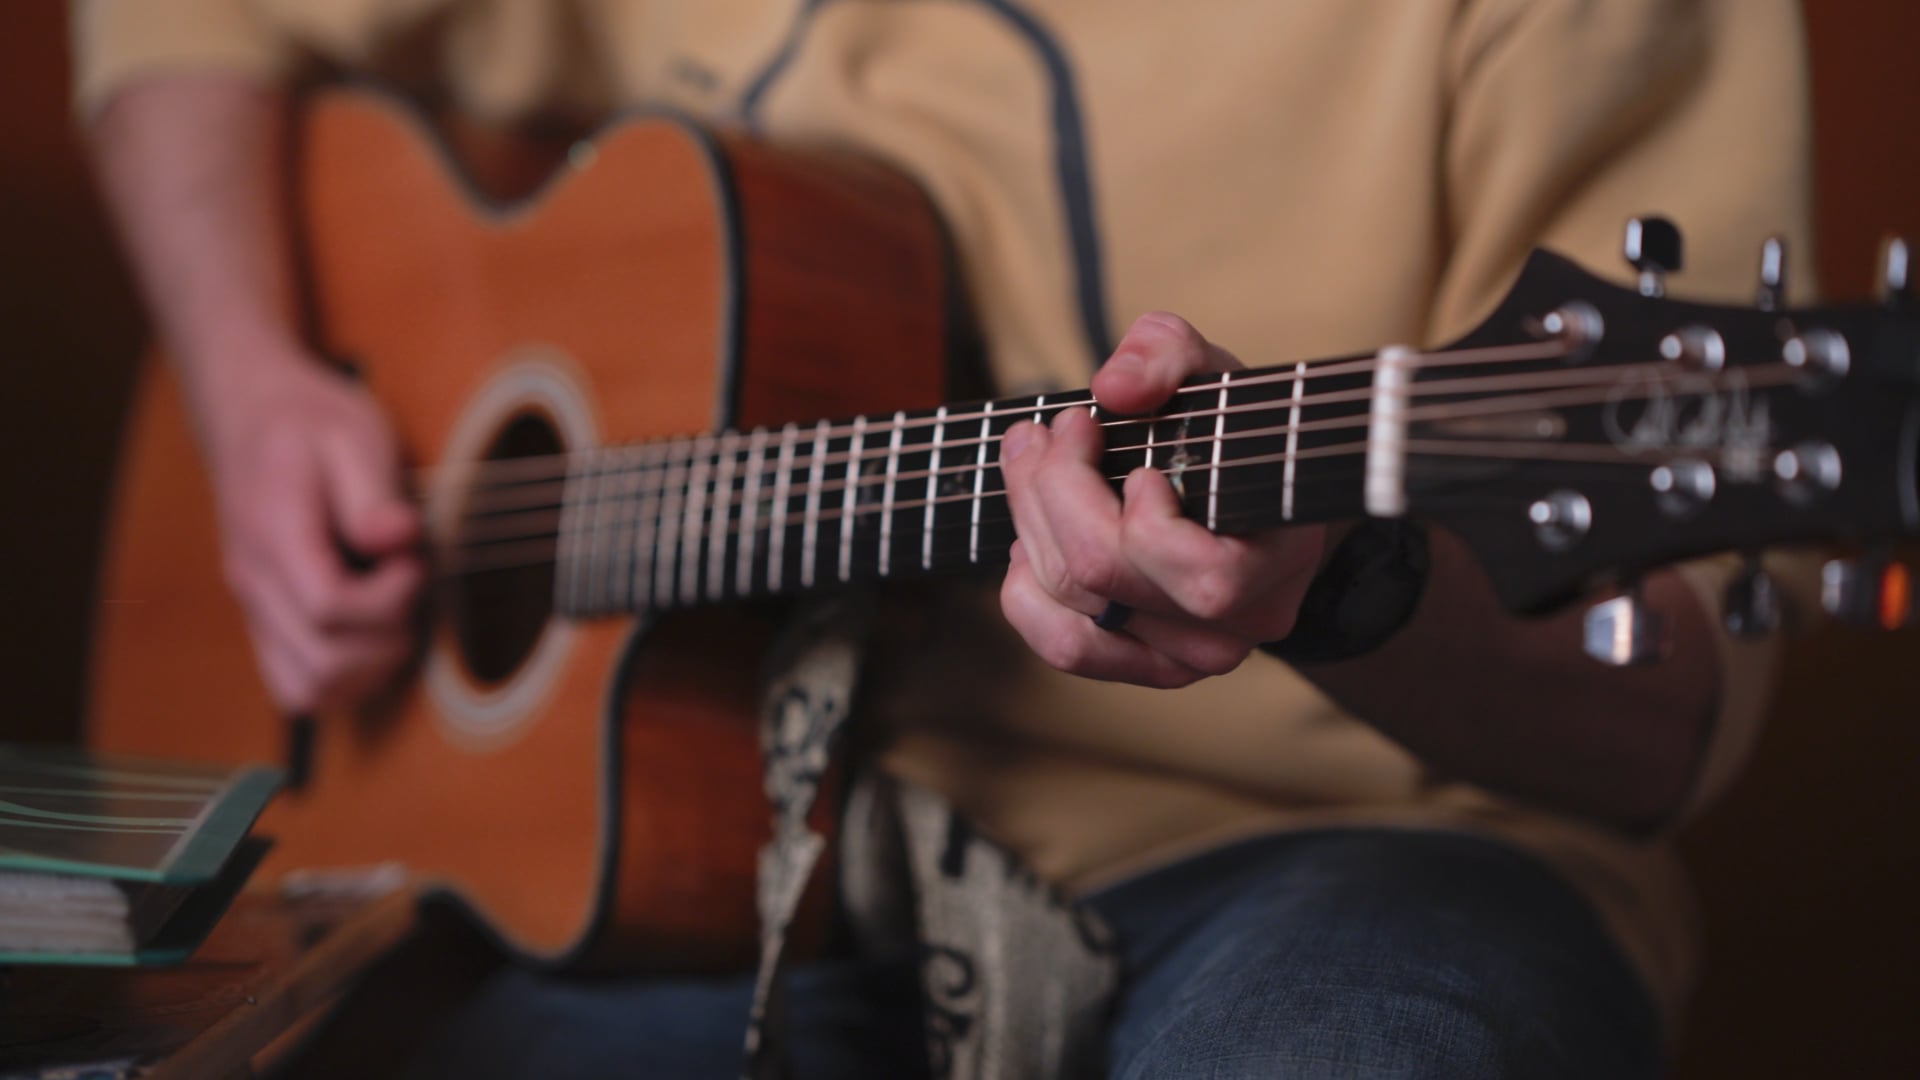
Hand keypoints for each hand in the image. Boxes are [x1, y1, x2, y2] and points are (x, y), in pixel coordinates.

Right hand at [194, 348, 423, 712]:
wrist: (251, 416)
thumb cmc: (309, 422)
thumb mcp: (352, 433)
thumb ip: (373, 491)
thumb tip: (396, 540)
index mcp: (274, 533)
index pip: (329, 606)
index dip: (391, 597)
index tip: (415, 559)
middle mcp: (253, 581)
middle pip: (323, 662)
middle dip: (389, 635)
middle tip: (411, 582)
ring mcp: (253, 608)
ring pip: (308, 690)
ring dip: (371, 666)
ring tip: (396, 610)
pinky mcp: (264, 622)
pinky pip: (297, 687)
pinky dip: (345, 679)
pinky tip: (375, 632)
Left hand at [997, 313, 1330, 687]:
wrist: (1255, 490)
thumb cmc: (1234, 429)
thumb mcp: (1210, 371)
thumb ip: (1168, 355)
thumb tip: (1114, 389)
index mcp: (1279, 563)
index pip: (1201, 575)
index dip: (1138, 507)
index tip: (1105, 429)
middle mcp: (1235, 629)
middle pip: (1103, 575)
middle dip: (1051, 487)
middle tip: (1039, 431)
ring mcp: (1190, 657)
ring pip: (1074, 606)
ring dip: (1030, 526)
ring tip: (1030, 468)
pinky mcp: (1147, 667)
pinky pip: (1065, 648)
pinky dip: (1027, 595)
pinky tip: (1028, 544)